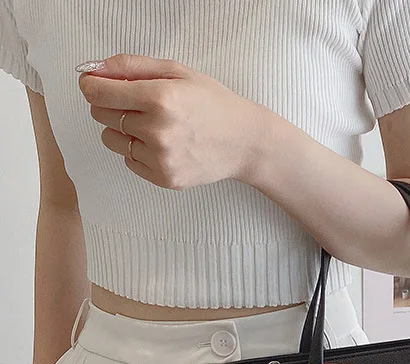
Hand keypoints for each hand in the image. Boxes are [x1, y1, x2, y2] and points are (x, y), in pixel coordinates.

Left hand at [77, 53, 259, 189]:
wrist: (245, 142)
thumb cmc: (214, 104)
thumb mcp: (176, 71)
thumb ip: (131, 66)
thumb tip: (93, 70)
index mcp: (160, 98)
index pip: (98, 92)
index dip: (92, 85)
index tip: (95, 84)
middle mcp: (158, 130)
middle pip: (101, 115)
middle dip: (111, 105)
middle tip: (138, 105)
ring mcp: (161, 158)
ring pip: (111, 140)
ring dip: (123, 131)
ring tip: (152, 126)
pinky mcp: (165, 178)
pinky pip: (129, 161)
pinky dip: (138, 151)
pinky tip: (163, 145)